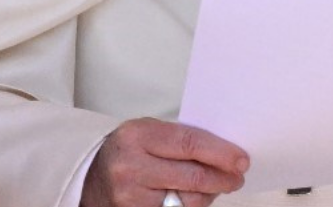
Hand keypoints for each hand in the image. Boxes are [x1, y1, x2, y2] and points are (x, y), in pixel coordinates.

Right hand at [81, 118, 249, 206]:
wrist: (91, 177)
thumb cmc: (129, 150)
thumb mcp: (148, 133)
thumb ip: (180, 139)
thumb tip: (223, 152)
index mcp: (138, 136)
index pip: (189, 143)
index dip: (220, 153)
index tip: (241, 159)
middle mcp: (132, 167)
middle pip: (192, 177)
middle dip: (222, 177)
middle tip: (237, 176)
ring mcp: (131, 197)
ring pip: (187, 201)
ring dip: (209, 194)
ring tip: (216, 185)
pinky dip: (191, 206)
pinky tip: (196, 198)